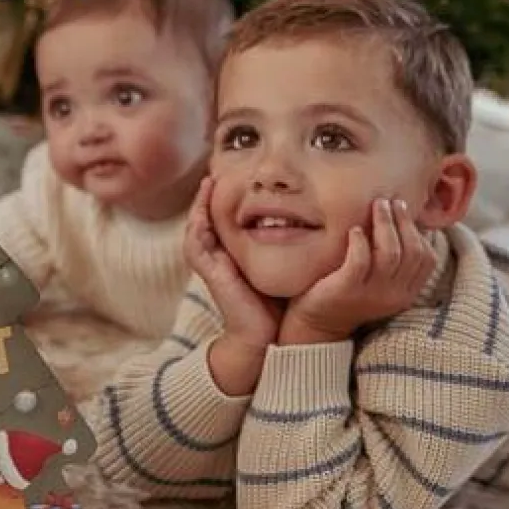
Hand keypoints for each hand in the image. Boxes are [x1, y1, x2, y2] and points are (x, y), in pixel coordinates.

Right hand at [183, 176, 281, 349]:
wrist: (266, 337)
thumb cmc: (276, 303)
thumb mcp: (282, 265)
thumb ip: (287, 246)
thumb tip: (312, 221)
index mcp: (232, 254)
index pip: (223, 219)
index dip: (226, 198)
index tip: (235, 175)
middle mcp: (218, 257)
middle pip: (205, 219)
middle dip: (208, 196)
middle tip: (215, 172)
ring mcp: (211, 266)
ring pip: (196, 228)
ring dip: (199, 205)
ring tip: (207, 183)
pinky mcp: (210, 275)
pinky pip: (195, 247)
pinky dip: (197, 228)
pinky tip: (203, 212)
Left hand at [280, 198, 436, 343]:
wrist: (316, 324)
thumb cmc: (346, 294)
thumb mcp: (377, 282)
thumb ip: (392, 262)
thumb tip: (402, 223)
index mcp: (405, 293)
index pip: (426, 260)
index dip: (418, 232)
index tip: (403, 211)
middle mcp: (393, 294)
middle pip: (411, 252)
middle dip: (403, 222)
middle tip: (389, 202)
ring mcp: (371, 293)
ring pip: (389, 253)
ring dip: (384, 225)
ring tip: (376, 206)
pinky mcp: (347, 289)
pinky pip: (360, 261)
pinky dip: (360, 242)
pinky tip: (353, 230)